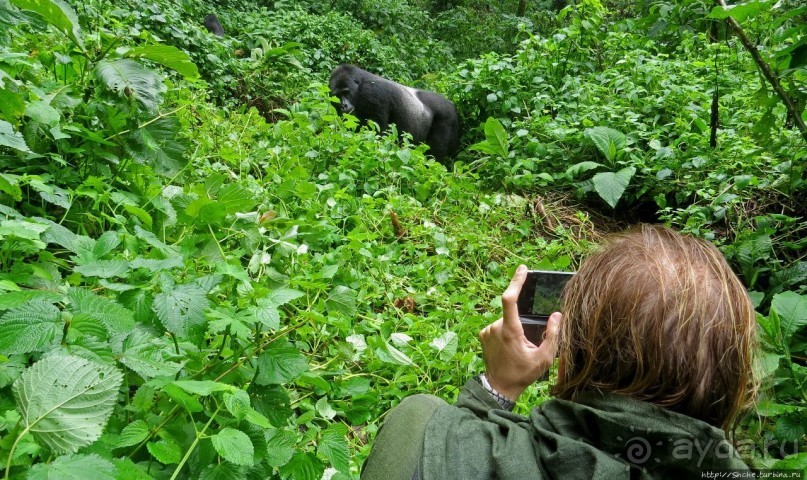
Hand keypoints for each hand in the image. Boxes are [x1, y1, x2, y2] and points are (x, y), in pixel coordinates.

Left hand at [479, 264, 560, 399]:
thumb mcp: (544, 358)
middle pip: (513, 314)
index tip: (523, 269)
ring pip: (506, 321)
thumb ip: (552, 335)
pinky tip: (510, 349)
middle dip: (522, 324)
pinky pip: (498, 327)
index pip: (510, 299)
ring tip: (517, 351)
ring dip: (514, 329)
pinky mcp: (483, 335)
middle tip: (526, 346)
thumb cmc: (523, 374)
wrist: (500, 387)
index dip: (516, 282)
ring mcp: (487, 331)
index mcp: (509, 331)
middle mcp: (495, 328)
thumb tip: (557, 315)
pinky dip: (506, 333)